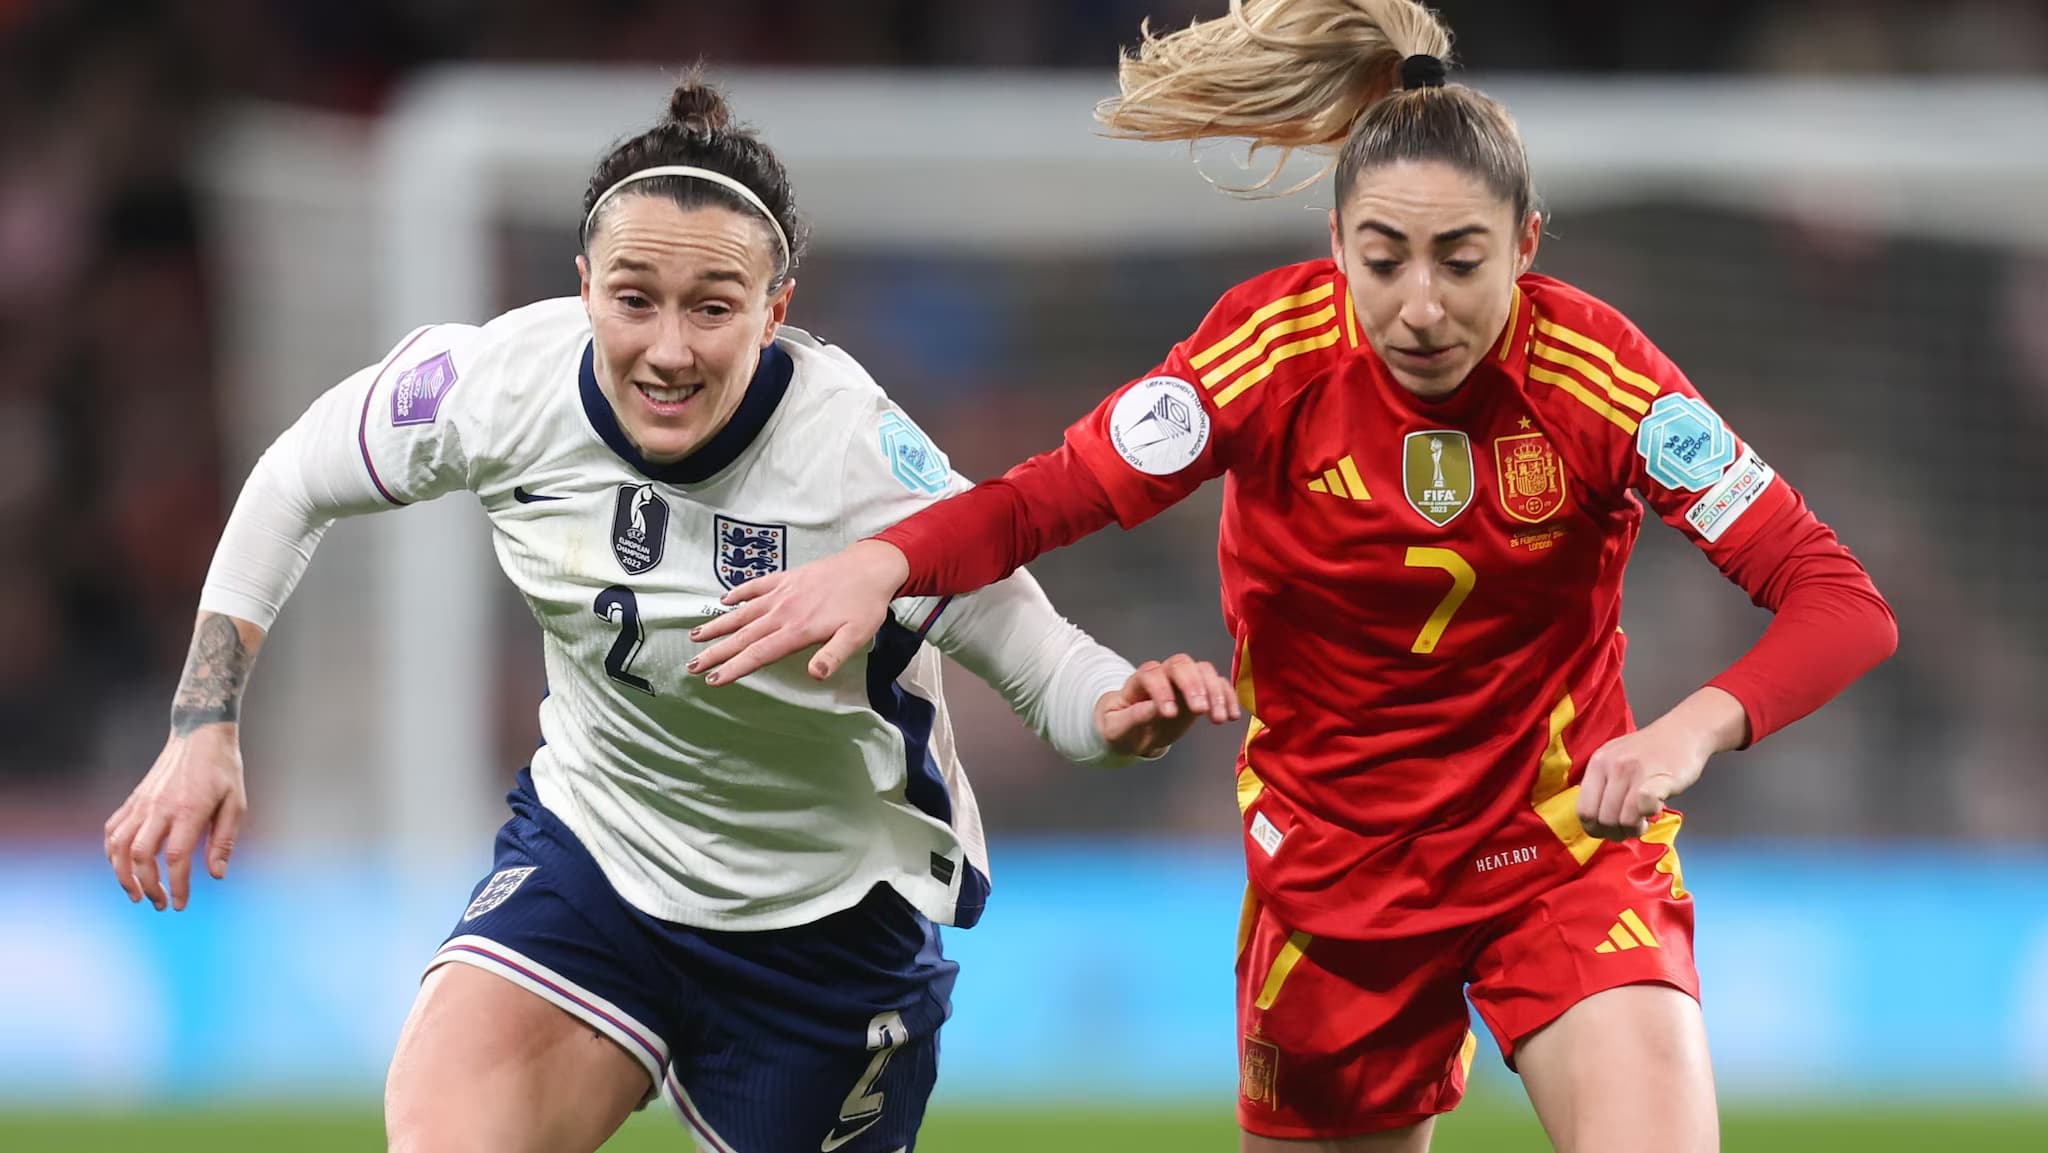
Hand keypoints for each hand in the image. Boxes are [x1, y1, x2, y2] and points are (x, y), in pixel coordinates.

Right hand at [104, 725, 247, 910]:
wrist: (199, 735)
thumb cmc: (223, 770)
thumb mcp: (236, 803)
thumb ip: (224, 840)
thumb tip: (216, 875)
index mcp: (190, 810)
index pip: (177, 857)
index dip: (177, 885)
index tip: (179, 904)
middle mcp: (160, 808)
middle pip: (141, 856)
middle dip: (147, 886)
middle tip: (160, 903)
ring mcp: (142, 803)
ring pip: (119, 846)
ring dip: (123, 875)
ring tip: (136, 894)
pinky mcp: (133, 800)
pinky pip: (113, 830)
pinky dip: (113, 853)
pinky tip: (123, 867)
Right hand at [690, 539, 909, 683]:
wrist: (871, 566)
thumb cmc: (865, 606)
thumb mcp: (857, 635)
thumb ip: (834, 655)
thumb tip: (814, 674)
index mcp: (798, 630)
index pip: (759, 653)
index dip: (735, 668)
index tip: (713, 680)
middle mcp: (783, 612)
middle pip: (743, 635)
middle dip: (716, 652)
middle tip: (692, 666)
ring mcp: (782, 593)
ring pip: (743, 612)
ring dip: (719, 624)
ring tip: (695, 636)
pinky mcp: (786, 578)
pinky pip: (756, 586)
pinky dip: (739, 593)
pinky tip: (724, 600)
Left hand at [1095, 654, 1239, 759]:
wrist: (1131, 731)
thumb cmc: (1120, 728)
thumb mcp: (1116, 729)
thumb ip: (1132, 718)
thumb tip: (1153, 710)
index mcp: (1138, 682)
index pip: (1151, 675)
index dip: (1162, 691)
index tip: (1170, 715)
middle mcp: (1163, 674)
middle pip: (1180, 664)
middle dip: (1192, 685)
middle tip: (1201, 710)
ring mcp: (1183, 681)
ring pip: (1203, 670)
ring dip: (1214, 691)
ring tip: (1219, 719)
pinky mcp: (1200, 691)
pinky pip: (1218, 684)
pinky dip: (1228, 697)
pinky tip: (1232, 716)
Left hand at [1575, 718, 1714, 840]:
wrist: (1684, 731)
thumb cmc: (1649, 749)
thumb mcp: (1615, 759)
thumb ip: (1603, 785)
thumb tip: (1596, 821)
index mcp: (1597, 763)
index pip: (1583, 810)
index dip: (1595, 829)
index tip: (1609, 831)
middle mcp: (1611, 766)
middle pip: (1603, 819)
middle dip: (1616, 833)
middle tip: (1630, 829)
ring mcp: (1634, 771)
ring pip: (1623, 819)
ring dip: (1634, 829)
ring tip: (1643, 822)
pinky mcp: (1659, 778)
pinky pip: (1644, 807)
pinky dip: (1649, 816)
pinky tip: (1655, 811)